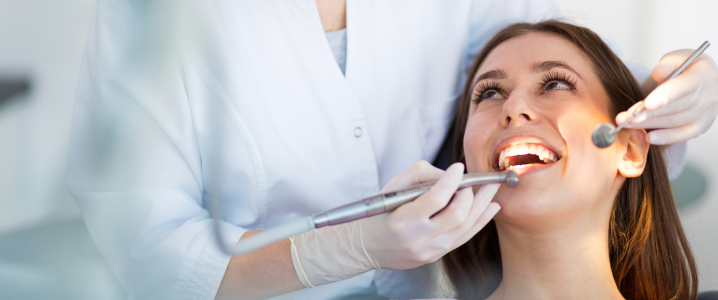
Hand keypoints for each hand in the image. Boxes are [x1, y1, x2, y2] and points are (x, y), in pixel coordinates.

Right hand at [361, 161, 499, 269]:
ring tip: (492, 188)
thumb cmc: (381, 213)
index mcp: (403, 220)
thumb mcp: (393, 188)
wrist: (370, 246)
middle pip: (457, 214)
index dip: (451, 181)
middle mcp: (419, 238)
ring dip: (482, 204)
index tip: (458, 167)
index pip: (436, 198)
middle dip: (470, 194)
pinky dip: (481, 220)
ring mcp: (431, 250)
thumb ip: (421, 175)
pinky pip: (465, 236)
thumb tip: (449, 175)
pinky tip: (491, 207)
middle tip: (471, 181)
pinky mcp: (438, 255)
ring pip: (466, 226)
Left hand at [617, 50, 717, 143]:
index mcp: (700, 77)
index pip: (681, 88)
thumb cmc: (689, 67)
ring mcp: (705, 114)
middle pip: (674, 108)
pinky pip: (683, 134)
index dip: (664, 96)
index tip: (646, 104)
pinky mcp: (700, 126)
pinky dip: (666, 138)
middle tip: (626, 118)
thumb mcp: (679, 58)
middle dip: (648, 114)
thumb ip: (667, 65)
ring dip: (650, 124)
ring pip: (675, 122)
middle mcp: (706, 97)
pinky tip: (649, 138)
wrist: (708, 80)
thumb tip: (658, 72)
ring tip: (628, 124)